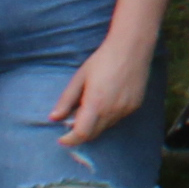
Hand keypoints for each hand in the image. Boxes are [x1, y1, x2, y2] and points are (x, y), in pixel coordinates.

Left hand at [46, 30, 157, 145]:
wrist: (132, 47)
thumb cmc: (102, 59)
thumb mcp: (80, 77)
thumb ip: (66, 100)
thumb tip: (53, 118)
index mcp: (95, 103)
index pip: (81, 134)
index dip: (70, 140)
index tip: (62, 139)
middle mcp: (112, 111)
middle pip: (93, 134)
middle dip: (81, 133)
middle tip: (72, 121)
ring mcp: (125, 110)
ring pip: (106, 127)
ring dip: (95, 124)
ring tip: (91, 104)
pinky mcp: (135, 106)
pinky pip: (118, 118)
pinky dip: (108, 116)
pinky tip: (107, 98)